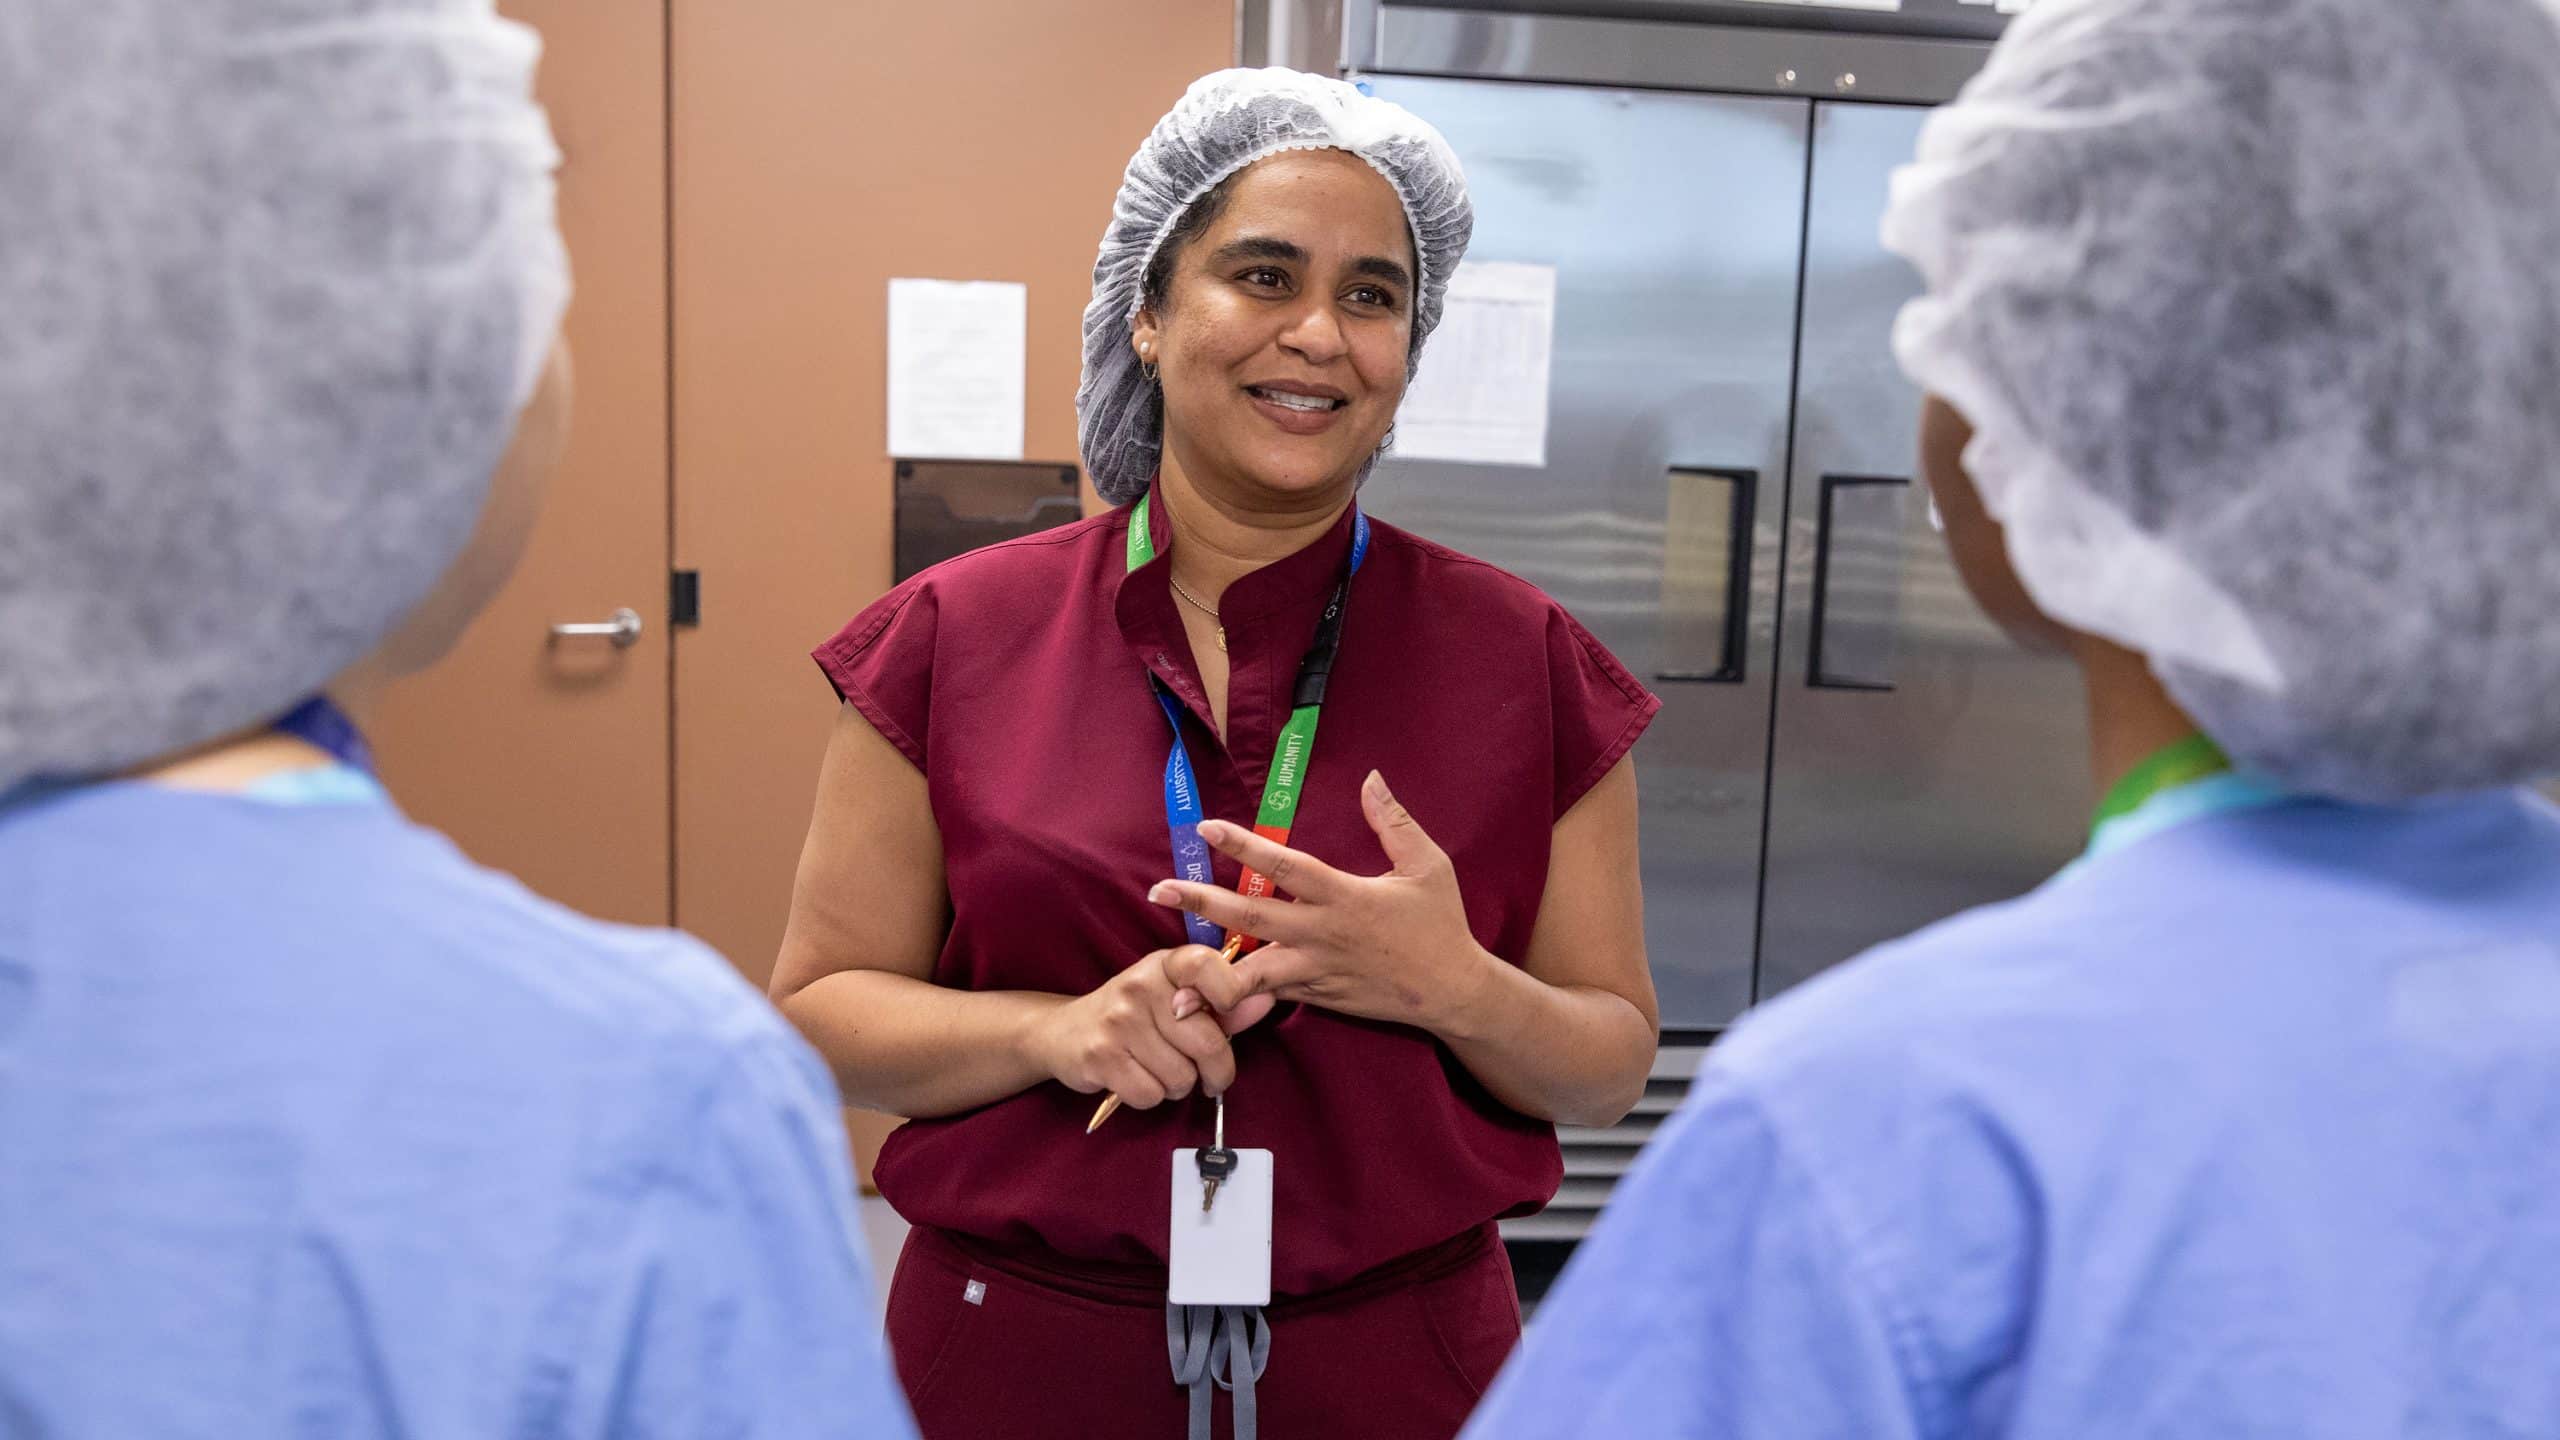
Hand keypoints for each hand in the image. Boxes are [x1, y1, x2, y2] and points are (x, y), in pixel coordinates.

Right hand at [1022, 946, 1237, 1108]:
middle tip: (1208, 1074)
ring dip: (1178, 1085)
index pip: (1208, 965)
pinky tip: (1137, 1078)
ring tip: (1160, 1069)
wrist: (1063, 1032)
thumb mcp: (1177, 997)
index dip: (1230, 994)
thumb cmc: (1136, 1015)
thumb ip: (1224, 1004)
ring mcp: (1117, 1021)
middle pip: (1207, 1043)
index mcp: (1165, 963)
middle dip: (1215, 1070)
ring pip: (1181, 1077)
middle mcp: (1140, 985)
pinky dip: (1150, 1097)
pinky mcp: (1099, 1056)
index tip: (1225, 1013)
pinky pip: (1150, 1095)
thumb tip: (1266, 1000)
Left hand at [1148, 771, 1491, 1034]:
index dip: (1244, 846)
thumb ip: (1394, 822)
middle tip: (1158, 890)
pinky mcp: (1315, 996)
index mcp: (1344, 896)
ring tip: (1169, 967)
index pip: (1284, 866)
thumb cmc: (1440, 924)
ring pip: (1251, 970)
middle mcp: (1321, 933)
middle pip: (1250, 916)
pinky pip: (1268, 995)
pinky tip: (1202, 998)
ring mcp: (1315, 970)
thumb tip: (1371, 779)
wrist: (1451, 992)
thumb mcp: (1428, 866)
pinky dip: (1236, 995)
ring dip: (1208, 966)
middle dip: (1201, 903)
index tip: (1206, 827)